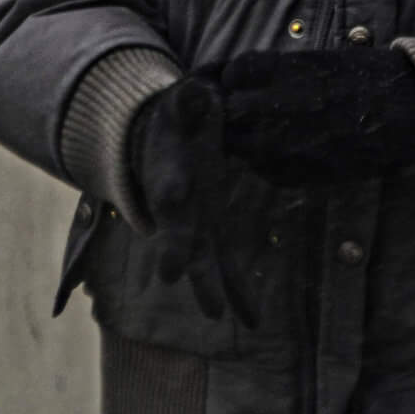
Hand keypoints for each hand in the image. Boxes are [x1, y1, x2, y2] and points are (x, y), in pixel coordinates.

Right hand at [129, 78, 270, 325]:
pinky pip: (226, 268)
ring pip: (199, 261)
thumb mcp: (181, 106)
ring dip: (208, 287)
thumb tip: (197, 91)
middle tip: (172, 273)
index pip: (168, 183)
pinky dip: (240, 294)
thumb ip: (188, 101)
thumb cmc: (177, 122)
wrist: (160, 144)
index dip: (172, 188)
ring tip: (218, 314)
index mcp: (168, 173)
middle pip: (175, 231)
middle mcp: (176, 208)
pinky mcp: (211, 232)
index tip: (174, 197)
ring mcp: (193, 225)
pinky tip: (254, 322)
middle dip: (176, 251)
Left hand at [214, 41, 414, 187]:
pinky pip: (261, 168)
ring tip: (269, 130)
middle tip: (247, 109)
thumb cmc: (368, 78)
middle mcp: (271, 110)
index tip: (243, 81)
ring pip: (237, 145)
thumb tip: (240, 78)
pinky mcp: (290, 174)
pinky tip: (288, 149)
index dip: (234, 78)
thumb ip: (275, 71)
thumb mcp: (318, 60)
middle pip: (226, 112)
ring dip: (245, 137)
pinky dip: (266, 159)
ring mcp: (278, 147)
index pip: (231, 74)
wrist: (405, 114)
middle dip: (231, 110)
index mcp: (279, 73)